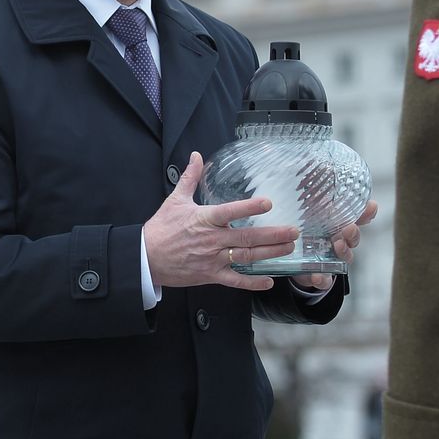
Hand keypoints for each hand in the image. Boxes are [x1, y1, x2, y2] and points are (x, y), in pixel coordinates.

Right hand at [143, 152, 295, 291]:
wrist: (145, 258)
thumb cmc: (161, 228)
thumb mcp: (175, 200)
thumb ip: (190, 177)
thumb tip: (196, 155)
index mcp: (204, 219)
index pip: (230, 211)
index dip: (250, 208)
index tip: (268, 203)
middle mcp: (211, 240)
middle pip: (246, 238)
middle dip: (273, 235)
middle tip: (293, 231)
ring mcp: (212, 259)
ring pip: (246, 258)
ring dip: (269, 254)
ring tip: (289, 249)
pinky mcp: (210, 275)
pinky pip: (235, 281)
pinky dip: (252, 282)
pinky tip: (269, 280)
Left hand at [295, 199, 380, 292]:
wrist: (294, 256)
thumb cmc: (306, 227)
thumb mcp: (308, 209)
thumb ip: (314, 193)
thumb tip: (319, 167)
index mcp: (339, 223)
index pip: (358, 217)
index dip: (366, 212)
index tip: (371, 206)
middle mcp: (340, 241)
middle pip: (354, 238)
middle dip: (353, 233)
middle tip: (348, 227)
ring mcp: (332, 258)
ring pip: (346, 257)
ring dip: (344, 251)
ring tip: (337, 245)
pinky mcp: (321, 274)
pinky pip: (325, 280)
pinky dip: (323, 279)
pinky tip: (317, 276)